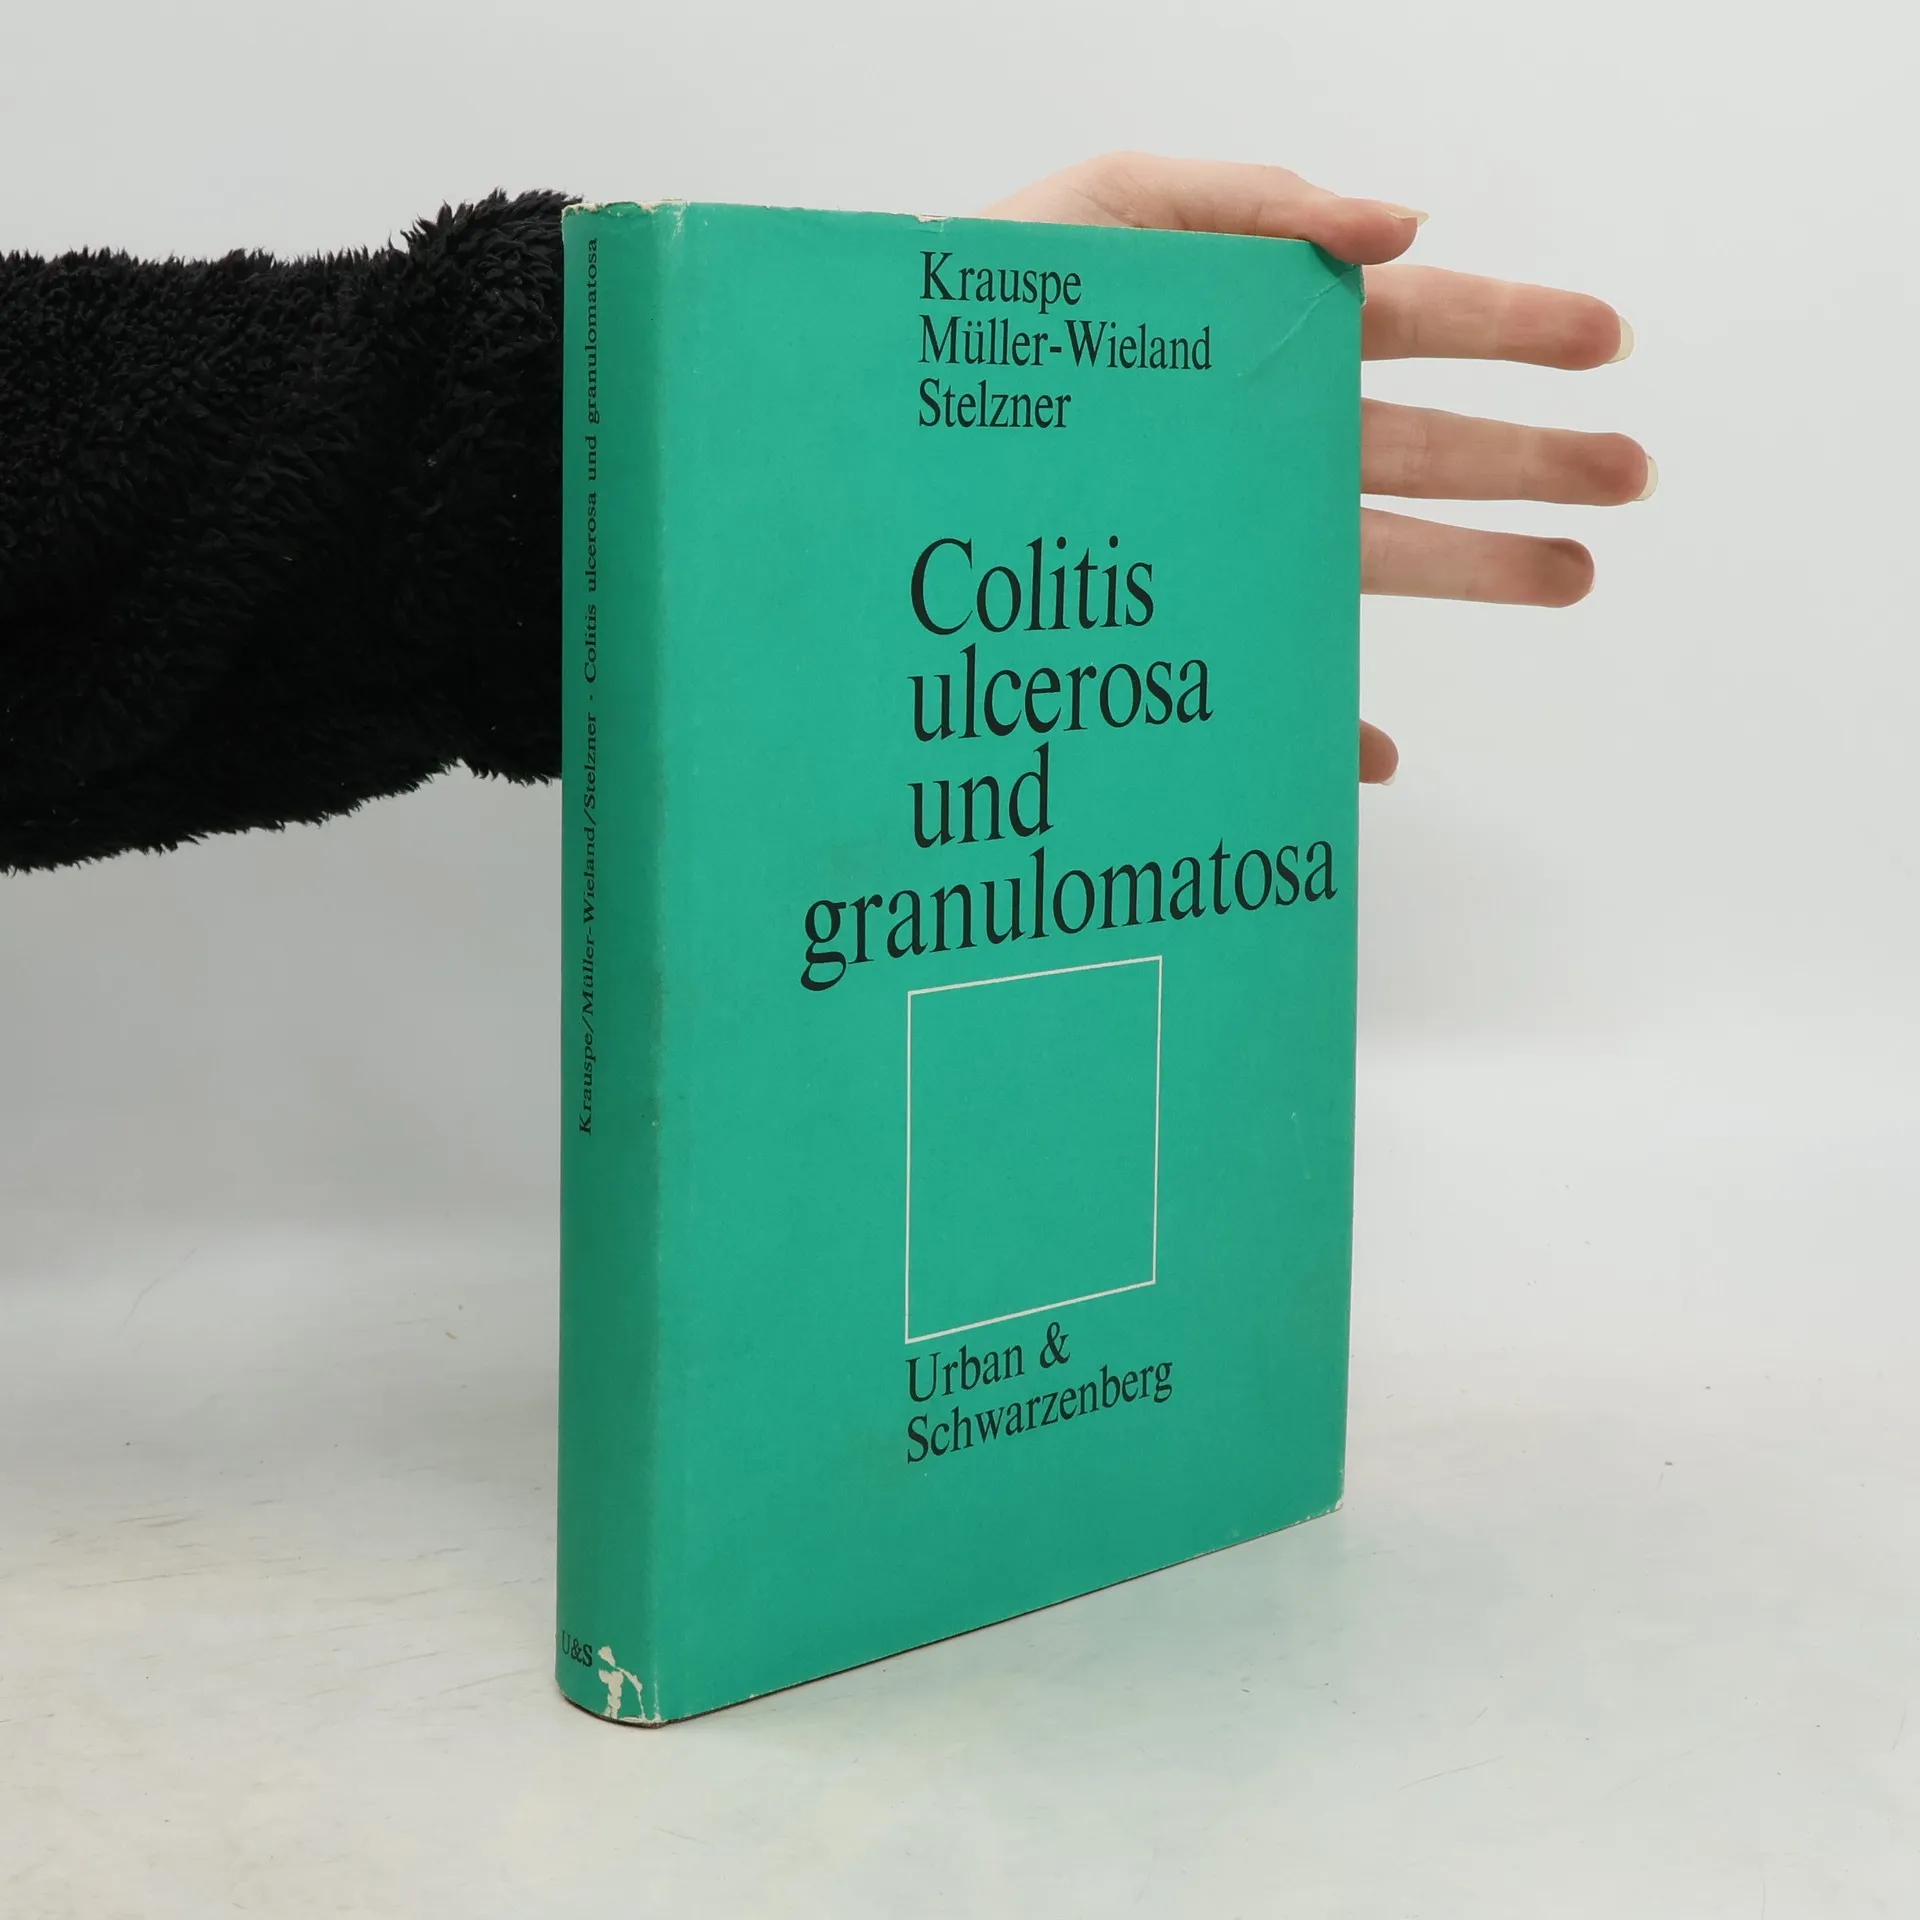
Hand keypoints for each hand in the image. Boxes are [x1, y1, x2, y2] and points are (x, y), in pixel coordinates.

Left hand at [985, 154, 1652, 783]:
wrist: (882, 421)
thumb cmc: (981, 303)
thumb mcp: (1109, 210)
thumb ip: (1250, 202)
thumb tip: (1402, 223)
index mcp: (1259, 339)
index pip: (1416, 327)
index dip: (1515, 329)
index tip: (1606, 344)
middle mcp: (1260, 442)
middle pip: (1428, 447)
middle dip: (1534, 457)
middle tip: (1631, 476)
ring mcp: (1226, 536)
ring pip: (1382, 552)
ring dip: (1482, 565)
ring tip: (1575, 574)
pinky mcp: (1176, 623)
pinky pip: (1267, 678)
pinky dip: (1327, 723)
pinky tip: (1373, 755)